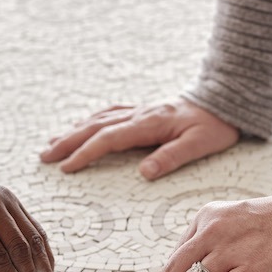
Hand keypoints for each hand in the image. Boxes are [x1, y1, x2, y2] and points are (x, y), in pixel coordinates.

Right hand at [40, 99, 239, 179]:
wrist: (226, 99)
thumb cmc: (215, 125)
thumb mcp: (200, 144)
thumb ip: (171, 157)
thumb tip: (144, 172)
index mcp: (149, 124)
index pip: (109, 140)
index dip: (86, 153)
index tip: (67, 168)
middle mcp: (139, 115)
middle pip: (95, 128)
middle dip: (68, 143)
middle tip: (45, 157)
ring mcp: (139, 111)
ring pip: (98, 120)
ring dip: (74, 132)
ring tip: (53, 144)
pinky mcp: (143, 111)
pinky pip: (109, 114)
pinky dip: (90, 121)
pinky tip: (80, 126)